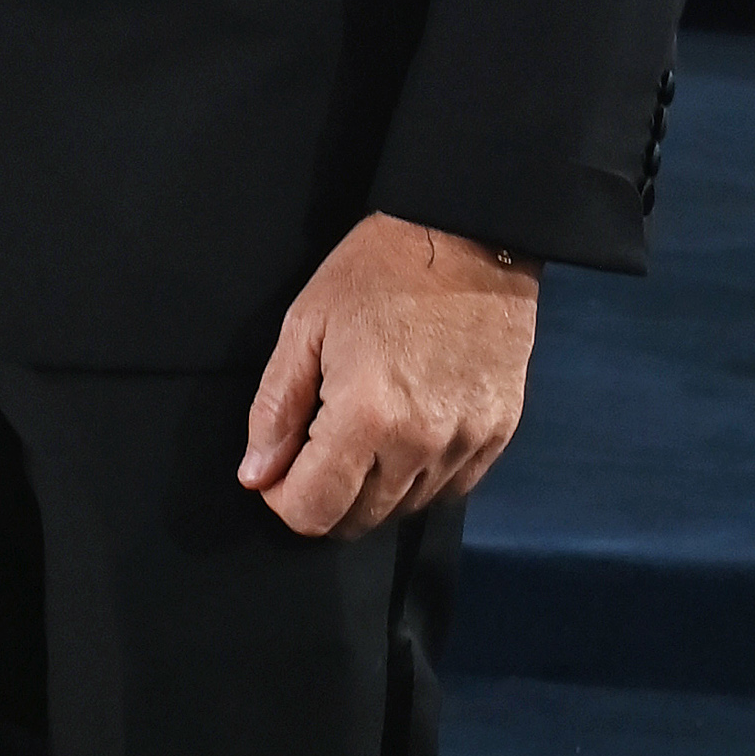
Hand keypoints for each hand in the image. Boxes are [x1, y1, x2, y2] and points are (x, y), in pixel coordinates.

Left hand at [238, 211, 539, 541]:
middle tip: (318, 447)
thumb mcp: (306, 326)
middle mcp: (420, 443)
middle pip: (359, 520)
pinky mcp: (498, 433)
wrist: (470, 235)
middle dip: (326, 497)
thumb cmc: (380, 271)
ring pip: (405, 509)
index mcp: (366, 417)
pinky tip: (408, 434)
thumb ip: (276, 408)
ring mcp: (465, 441)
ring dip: (374, 489)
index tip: (280, 469)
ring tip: (366, 432)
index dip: (284, 499)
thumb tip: (257, 475)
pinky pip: (451, 489)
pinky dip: (421, 477)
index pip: (314, 512)